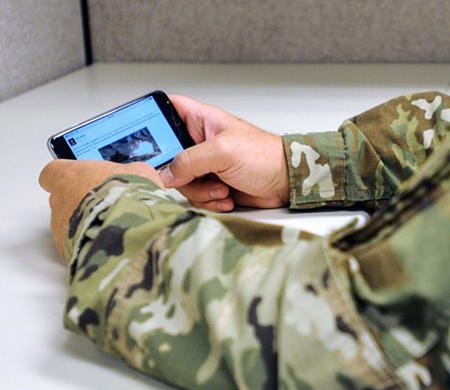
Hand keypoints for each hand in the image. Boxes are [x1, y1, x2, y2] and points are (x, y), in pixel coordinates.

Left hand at [39, 160, 161, 259]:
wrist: (127, 228)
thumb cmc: (126, 196)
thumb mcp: (139, 173)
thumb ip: (128, 173)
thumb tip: (135, 175)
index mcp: (70, 175)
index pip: (54, 172)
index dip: (68, 177)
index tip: (81, 180)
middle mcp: (59, 201)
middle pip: (62, 200)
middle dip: (82, 203)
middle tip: (107, 205)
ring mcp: (60, 228)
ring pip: (70, 226)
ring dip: (89, 226)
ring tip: (115, 227)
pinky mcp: (68, 252)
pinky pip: (77, 247)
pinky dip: (91, 245)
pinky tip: (112, 243)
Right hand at [159, 95, 288, 211]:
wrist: (287, 183)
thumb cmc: (265, 156)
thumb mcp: (223, 152)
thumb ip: (190, 160)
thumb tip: (166, 174)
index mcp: (202, 121)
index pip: (167, 110)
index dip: (151, 120)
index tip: (143, 140)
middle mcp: (200, 142)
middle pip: (167, 156)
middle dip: (180, 173)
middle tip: (194, 176)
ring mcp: (206, 165)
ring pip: (181, 181)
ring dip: (200, 190)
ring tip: (222, 188)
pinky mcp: (213, 185)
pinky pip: (196, 196)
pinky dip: (210, 200)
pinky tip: (227, 196)